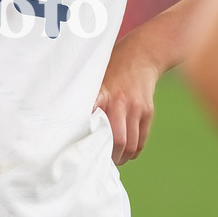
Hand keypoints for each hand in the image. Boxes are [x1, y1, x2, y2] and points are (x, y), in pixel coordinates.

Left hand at [93, 31, 159, 164]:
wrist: (142, 54)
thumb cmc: (112, 68)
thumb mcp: (95, 78)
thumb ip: (87, 98)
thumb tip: (69, 122)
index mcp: (102, 93)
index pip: (92, 121)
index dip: (88, 140)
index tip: (80, 151)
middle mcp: (120, 102)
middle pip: (117, 141)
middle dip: (110, 157)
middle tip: (100, 161)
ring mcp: (136, 107)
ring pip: (131, 145)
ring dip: (122, 157)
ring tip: (113, 159)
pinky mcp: (148, 111)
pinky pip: (141, 140)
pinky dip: (134, 152)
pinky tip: (126, 153)